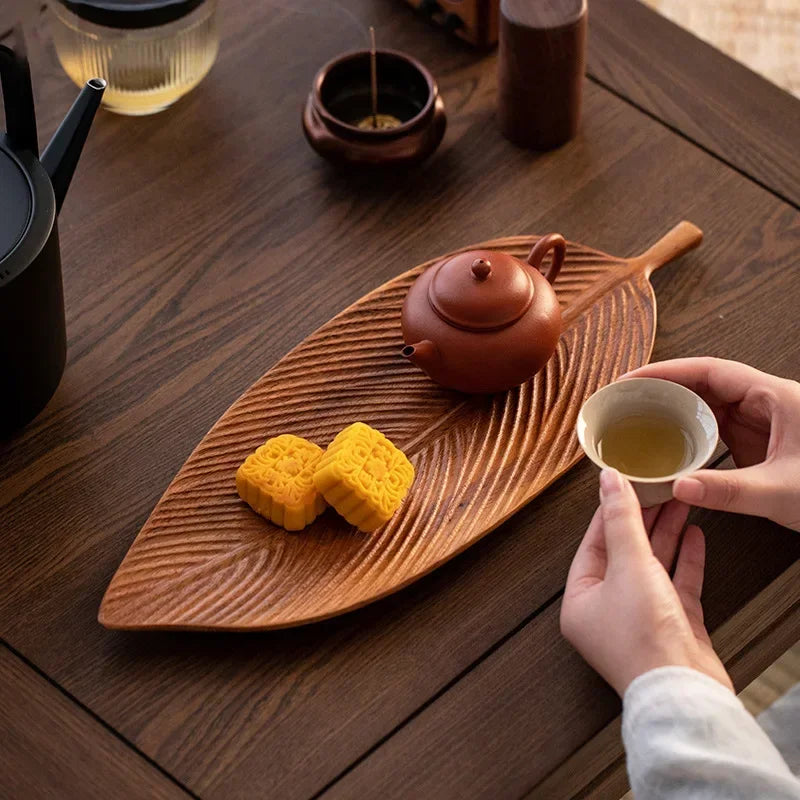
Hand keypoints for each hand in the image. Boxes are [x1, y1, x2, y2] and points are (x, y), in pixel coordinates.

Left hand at [560, 468, 731, 696]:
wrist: (684, 692)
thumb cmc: (644, 639)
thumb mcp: (628, 566)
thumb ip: (621, 520)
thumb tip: (609, 481)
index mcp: (580, 601)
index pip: (592, 545)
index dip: (609, 512)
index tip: (623, 485)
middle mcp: (607, 612)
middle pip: (623, 553)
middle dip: (642, 520)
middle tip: (658, 489)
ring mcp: (641, 621)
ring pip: (652, 566)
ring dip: (666, 535)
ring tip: (680, 503)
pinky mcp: (673, 629)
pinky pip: (676, 585)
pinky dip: (685, 560)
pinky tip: (695, 536)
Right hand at [625, 358, 799, 530]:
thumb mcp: (784, 491)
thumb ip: (729, 490)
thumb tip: (678, 486)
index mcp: (775, 398)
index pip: (710, 371)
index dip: (666, 371)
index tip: (632, 379)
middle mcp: (766, 404)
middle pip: (703, 384)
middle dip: (661, 387)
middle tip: (623, 398)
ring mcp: (762, 423)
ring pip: (707, 405)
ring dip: (672, 409)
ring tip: (636, 417)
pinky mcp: (760, 443)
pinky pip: (716, 428)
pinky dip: (687, 432)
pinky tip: (668, 444)